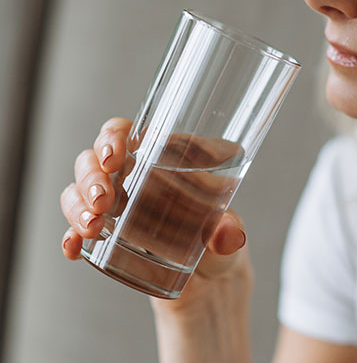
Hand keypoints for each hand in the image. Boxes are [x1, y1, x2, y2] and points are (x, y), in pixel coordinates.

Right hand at [60, 117, 252, 315]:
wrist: (210, 277)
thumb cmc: (218, 235)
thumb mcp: (228, 230)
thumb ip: (230, 230)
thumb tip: (232, 236)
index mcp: (160, 157)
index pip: (126, 132)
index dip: (112, 137)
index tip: (113, 157)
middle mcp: (132, 175)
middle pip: (94, 159)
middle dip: (90, 176)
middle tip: (103, 200)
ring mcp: (116, 205)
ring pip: (79, 190)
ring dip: (77, 204)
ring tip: (92, 226)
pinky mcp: (106, 236)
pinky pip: (76, 229)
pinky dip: (70, 237)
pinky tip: (73, 248)